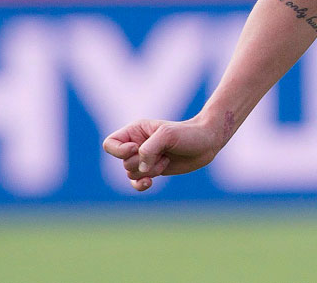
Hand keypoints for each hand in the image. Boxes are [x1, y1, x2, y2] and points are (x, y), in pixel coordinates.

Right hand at [102, 116, 225, 191]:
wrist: (206, 142)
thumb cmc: (188, 134)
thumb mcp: (167, 135)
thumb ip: (149, 150)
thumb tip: (142, 170)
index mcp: (135, 131)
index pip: (110, 144)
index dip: (120, 151)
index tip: (136, 148)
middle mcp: (136, 145)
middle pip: (123, 162)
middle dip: (143, 162)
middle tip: (162, 153)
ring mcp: (144, 159)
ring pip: (131, 173)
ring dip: (150, 170)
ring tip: (166, 159)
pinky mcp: (152, 170)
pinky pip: (136, 182)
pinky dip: (141, 185)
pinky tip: (150, 183)